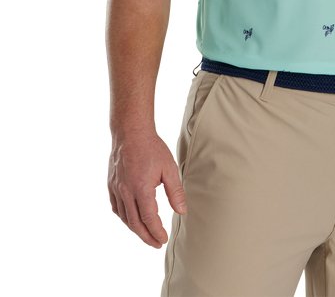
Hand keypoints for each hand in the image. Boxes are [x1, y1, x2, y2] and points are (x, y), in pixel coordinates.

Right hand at [107, 130, 186, 247]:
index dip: (156, 232)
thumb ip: (175, 192)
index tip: (163, 240)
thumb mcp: (169, 168)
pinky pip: (116, 208)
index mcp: (141, 188)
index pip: (148, 218)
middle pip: (134, 223)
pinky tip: (131, 220)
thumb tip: (181, 211)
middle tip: (156, 244)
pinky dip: (124, 218)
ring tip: (146, 234)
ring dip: (135, 229)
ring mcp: (116, 188)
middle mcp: (125, 191)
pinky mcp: (111, 184)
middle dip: (146, 236)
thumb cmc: (152, 148)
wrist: (131, 132)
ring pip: (124, 217)